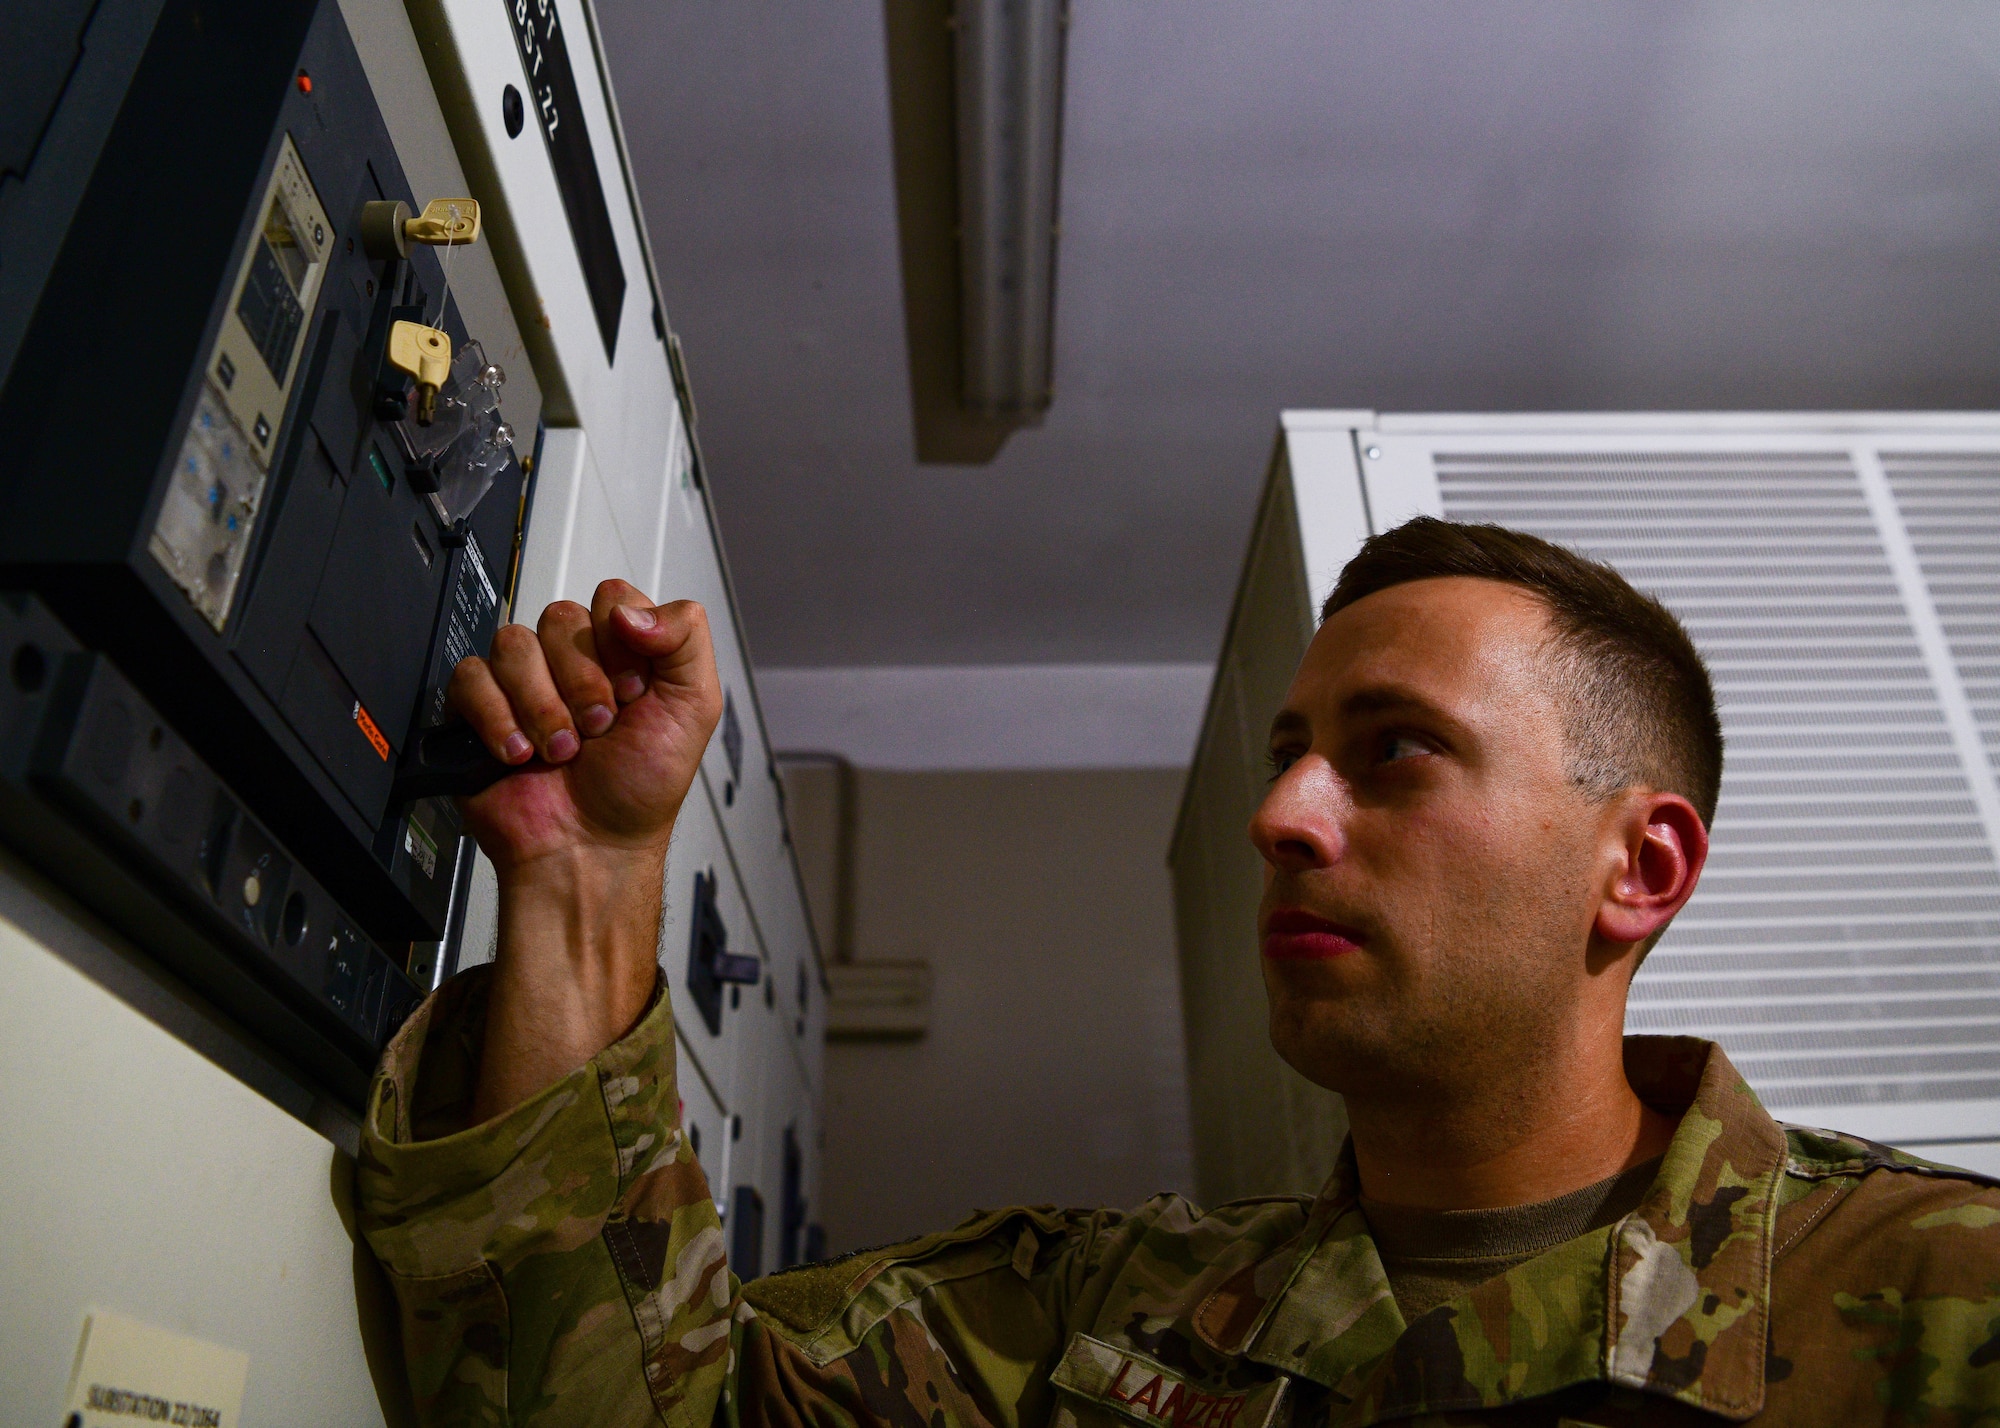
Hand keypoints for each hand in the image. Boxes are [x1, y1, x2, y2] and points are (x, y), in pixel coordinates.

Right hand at [448, 580, 722, 877]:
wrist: (589, 850)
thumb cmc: (640, 790)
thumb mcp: (694, 708)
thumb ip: (685, 639)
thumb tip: (628, 609)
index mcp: (624, 652)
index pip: (612, 597)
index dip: (620, 643)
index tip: (633, 692)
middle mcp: (573, 660)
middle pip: (561, 618)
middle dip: (583, 681)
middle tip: (598, 728)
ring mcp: (524, 682)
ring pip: (514, 643)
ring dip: (543, 706)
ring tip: (562, 750)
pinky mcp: (479, 708)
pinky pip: (470, 676)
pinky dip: (498, 718)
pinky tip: (521, 753)